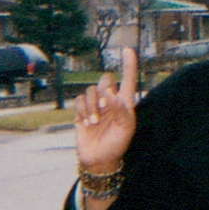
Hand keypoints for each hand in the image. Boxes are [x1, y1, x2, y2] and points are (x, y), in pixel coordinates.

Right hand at [75, 48, 137, 199]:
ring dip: (92, 105)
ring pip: (90, 91)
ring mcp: (95, 105)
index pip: (128, 80)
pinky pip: (79, 101)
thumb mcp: (126, 128)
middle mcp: (109, 100)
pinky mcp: (81, 112)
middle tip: (104, 107)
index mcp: (124, 103)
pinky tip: (87, 122)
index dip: (129, 65)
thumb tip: (110, 94)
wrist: (99, 159)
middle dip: (103, 91)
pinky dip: (82, 110)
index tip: (128, 49)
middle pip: (104, 80)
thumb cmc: (117, 144)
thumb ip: (120, 109)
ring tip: (95, 122)